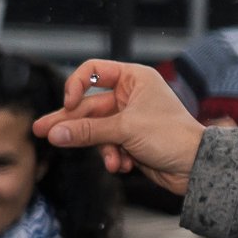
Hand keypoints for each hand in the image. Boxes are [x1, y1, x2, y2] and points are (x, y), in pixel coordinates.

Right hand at [34, 61, 207, 195]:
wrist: (196, 166)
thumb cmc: (171, 137)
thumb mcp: (125, 130)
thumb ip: (87, 131)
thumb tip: (55, 133)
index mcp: (135, 79)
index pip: (93, 72)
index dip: (76, 86)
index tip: (69, 104)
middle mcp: (132, 95)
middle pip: (89, 106)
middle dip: (72, 124)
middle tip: (41, 132)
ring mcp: (131, 118)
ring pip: (97, 129)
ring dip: (102, 147)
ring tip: (112, 161)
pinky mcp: (131, 140)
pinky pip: (109, 145)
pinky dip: (114, 156)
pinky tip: (125, 165)